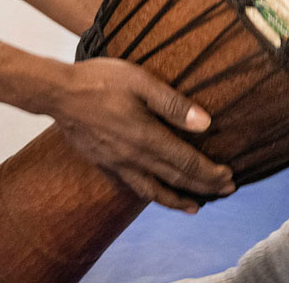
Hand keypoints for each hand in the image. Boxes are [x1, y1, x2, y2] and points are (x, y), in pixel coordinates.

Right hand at [50, 58, 234, 211]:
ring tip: (195, 207)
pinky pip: (132, 187)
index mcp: (147, 138)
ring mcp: (117, 164)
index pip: (187, 163)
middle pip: (176, 180)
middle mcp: (134, 158)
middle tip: (226, 190)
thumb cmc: (101, 81)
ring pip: (153, 191)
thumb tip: (205, 123)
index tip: (229, 176)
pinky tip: (155, 193)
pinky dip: (151, 194)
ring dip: (177, 200)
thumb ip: (173, 104)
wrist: (58, 93)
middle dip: (204, 188)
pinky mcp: (104, 164)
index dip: (211, 173)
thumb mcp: (141, 82)